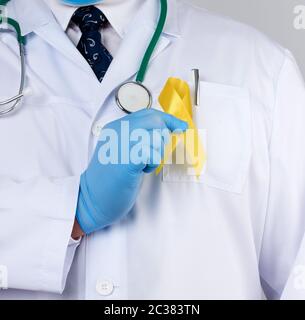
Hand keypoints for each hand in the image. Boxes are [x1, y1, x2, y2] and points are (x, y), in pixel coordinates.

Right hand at [76, 109, 187, 233]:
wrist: (93, 198)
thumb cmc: (109, 178)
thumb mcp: (120, 148)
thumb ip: (136, 136)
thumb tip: (164, 129)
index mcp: (115, 126)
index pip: (148, 113)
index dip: (168, 119)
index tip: (180, 126)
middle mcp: (119, 130)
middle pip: (155, 120)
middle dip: (163, 136)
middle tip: (156, 152)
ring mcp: (123, 143)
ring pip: (157, 136)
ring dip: (156, 152)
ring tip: (142, 164)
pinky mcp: (129, 158)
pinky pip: (154, 152)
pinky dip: (152, 163)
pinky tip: (141, 170)